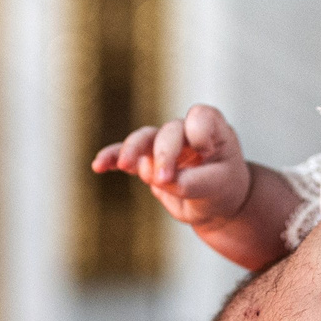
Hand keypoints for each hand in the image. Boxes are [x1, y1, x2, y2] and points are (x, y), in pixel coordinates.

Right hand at [92, 104, 252, 226]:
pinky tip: (98, 165)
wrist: (214, 203)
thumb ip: (193, 182)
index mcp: (211, 129)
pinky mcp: (146, 162)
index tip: (205, 151)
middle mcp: (184, 131)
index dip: (199, 131)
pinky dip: (111, 158)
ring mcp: (162, 145)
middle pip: (168, 131)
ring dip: (132, 150)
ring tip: (124, 165)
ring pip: (143, 139)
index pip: (200, 116)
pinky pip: (125, 155)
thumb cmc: (222, 187)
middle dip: (164, 153)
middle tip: (163, 178)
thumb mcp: (218, 186)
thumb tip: (160, 180)